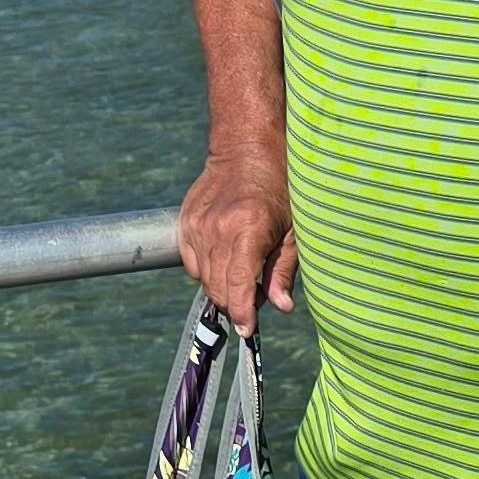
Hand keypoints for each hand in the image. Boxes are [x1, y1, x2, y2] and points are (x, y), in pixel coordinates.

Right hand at [178, 151, 295, 337]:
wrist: (245, 149)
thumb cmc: (279, 188)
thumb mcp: (293, 229)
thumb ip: (284, 270)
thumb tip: (281, 307)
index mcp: (248, 229)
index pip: (238, 285)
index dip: (243, 313)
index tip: (249, 329)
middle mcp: (218, 229)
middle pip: (218, 289)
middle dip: (235, 304)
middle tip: (255, 298)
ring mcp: (197, 225)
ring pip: (204, 280)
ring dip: (222, 288)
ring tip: (242, 273)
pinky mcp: (186, 223)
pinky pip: (192, 264)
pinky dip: (207, 270)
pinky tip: (224, 257)